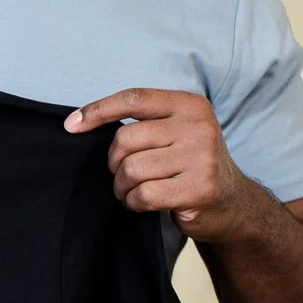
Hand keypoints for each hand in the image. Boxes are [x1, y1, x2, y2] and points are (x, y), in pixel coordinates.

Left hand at [65, 88, 270, 242]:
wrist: (232, 203)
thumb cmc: (189, 164)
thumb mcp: (175, 131)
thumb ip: (141, 122)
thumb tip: (77, 121)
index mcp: (189, 105)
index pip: (133, 99)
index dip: (98, 110)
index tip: (71, 125)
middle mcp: (198, 126)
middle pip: (125, 139)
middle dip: (114, 163)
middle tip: (124, 175)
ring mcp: (201, 157)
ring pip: (131, 170)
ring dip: (123, 187)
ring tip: (135, 190)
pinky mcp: (199, 189)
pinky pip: (143, 195)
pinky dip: (134, 203)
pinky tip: (144, 203)